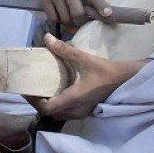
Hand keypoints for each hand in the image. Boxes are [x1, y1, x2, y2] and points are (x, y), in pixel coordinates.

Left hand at [25, 34, 149, 119]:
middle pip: (50, 113)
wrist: (127, 79)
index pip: (47, 108)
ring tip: (42, 89)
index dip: (33, 100)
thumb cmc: (106, 70)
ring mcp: (82, 113)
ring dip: (48, 105)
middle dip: (38, 102)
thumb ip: (64, 50)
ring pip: (59, 114)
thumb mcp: (84, 58)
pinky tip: (57, 91)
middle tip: (31, 87)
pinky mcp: (87, 111)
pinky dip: (58, 105)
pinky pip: (67, 113)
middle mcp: (76, 110)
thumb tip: (46, 38)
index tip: (26, 89)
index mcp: (73, 99)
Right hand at [40, 0, 111, 26]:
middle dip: (81, 20)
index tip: (107, 15)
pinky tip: (60, 13)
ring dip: (69, 21)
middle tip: (81, 19)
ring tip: (70, 14)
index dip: (100, 6)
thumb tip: (106, 13)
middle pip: (77, 13)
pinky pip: (54, 19)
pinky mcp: (44, 0)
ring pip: (65, 18)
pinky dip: (58, 20)